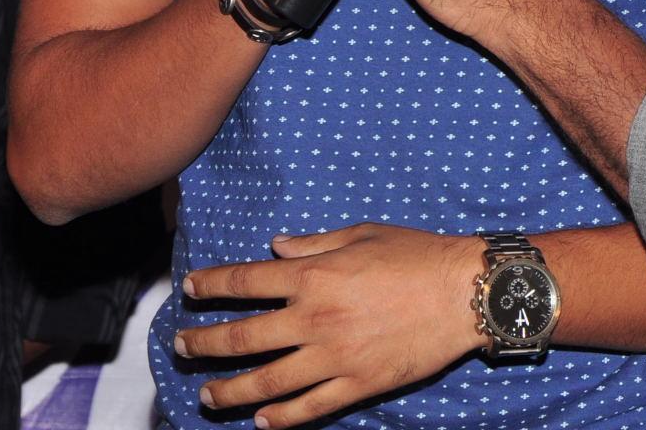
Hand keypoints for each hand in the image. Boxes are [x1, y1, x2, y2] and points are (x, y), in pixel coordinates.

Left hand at [176, 224, 482, 426]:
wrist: (463, 293)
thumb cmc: (417, 254)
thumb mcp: (362, 234)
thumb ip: (314, 243)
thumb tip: (276, 247)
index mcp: (314, 276)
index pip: (245, 281)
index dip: (211, 285)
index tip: (190, 288)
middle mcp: (314, 319)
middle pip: (241, 337)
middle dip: (202, 342)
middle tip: (182, 346)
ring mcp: (333, 357)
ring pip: (265, 381)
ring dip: (227, 390)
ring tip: (206, 395)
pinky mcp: (356, 384)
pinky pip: (308, 407)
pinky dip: (279, 418)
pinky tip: (260, 421)